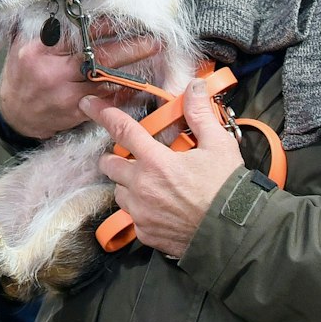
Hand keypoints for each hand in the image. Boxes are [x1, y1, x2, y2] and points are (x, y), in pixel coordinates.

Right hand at [0, 21, 162, 139]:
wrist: (15, 114)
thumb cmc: (21, 74)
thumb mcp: (21, 46)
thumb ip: (43, 27)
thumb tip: (64, 3)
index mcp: (39, 51)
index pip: (76, 34)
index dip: (104, 26)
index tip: (125, 19)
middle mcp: (54, 72)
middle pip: (98, 57)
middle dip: (130, 48)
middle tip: (154, 39)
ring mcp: (66, 94)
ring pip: (107, 79)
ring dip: (133, 68)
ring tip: (152, 57)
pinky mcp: (76, 111)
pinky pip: (107, 100)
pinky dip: (124, 92)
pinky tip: (140, 83)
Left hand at [86, 79, 239, 257]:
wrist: (232, 234)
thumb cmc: (226, 188)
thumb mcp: (218, 146)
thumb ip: (200, 115)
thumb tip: (193, 87)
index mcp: (155, 162)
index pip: (122, 130)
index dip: (102, 113)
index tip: (87, 104)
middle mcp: (141, 187)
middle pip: (109, 165)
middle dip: (116, 158)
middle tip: (136, 157)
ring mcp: (140, 212)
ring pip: (118, 192)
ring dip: (128, 185)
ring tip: (151, 184)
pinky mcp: (144, 233)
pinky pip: (132, 216)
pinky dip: (140, 209)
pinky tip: (161, 207)